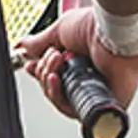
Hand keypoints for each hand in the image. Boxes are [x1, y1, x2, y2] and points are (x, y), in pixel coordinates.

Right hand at [14, 7, 137, 120]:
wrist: (113, 33)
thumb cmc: (95, 27)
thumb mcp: (59, 31)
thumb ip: (40, 42)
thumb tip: (24, 46)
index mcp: (80, 60)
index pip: (55, 75)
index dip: (40, 72)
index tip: (31, 65)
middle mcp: (88, 76)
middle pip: (54, 88)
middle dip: (44, 71)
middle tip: (52, 55)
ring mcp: (95, 90)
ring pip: (60, 100)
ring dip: (49, 81)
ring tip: (56, 61)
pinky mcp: (101, 104)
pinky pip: (73, 111)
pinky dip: (59, 98)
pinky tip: (56, 81)